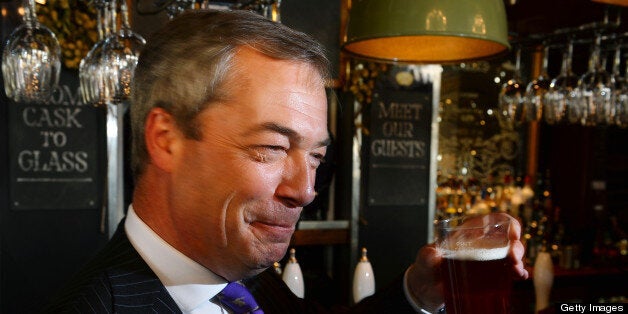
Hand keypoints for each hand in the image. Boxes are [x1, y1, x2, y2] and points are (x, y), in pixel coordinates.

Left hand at [406, 213, 528, 311]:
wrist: (427, 288)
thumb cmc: (427, 267)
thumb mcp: (425, 259)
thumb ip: (428, 255)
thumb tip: (433, 253)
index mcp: (468, 233)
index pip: (492, 220)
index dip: (506, 222)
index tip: (513, 233)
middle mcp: (481, 244)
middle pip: (506, 238)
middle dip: (516, 246)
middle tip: (514, 258)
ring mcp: (487, 260)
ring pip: (511, 254)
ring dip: (519, 261)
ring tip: (517, 271)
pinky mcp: (489, 275)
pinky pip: (508, 271)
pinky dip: (518, 272)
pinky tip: (521, 276)